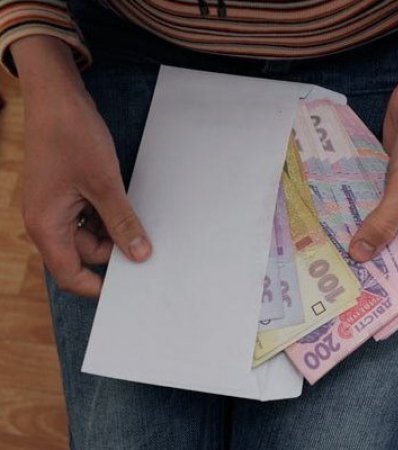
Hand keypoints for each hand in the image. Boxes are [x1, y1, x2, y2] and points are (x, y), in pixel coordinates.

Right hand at [12, 36, 151, 296]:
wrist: (57, 97)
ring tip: (141, 222)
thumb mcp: (104, 184)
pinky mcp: (68, 193)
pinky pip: (90, 215)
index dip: (98, 286)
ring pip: (91, 234)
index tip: (130, 288)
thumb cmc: (72, 137)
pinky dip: (110, 215)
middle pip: (84, 254)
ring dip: (115, 231)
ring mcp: (57, 206)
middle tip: (148, 247)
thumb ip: (122, 223)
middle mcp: (48, 221)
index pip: (70, 274)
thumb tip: (141, 255)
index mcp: (47, 226)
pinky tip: (129, 208)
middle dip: (114, 252)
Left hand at [349, 29, 397, 261]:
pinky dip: (358, 205)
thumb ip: (383, 222)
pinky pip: (374, 196)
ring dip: (361, 227)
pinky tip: (333, 220)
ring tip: (330, 252)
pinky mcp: (394, 174)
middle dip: (372, 251)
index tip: (366, 290)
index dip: (395, 273)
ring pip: (382, 217)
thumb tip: (359, 256)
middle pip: (397, 238)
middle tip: (339, 273)